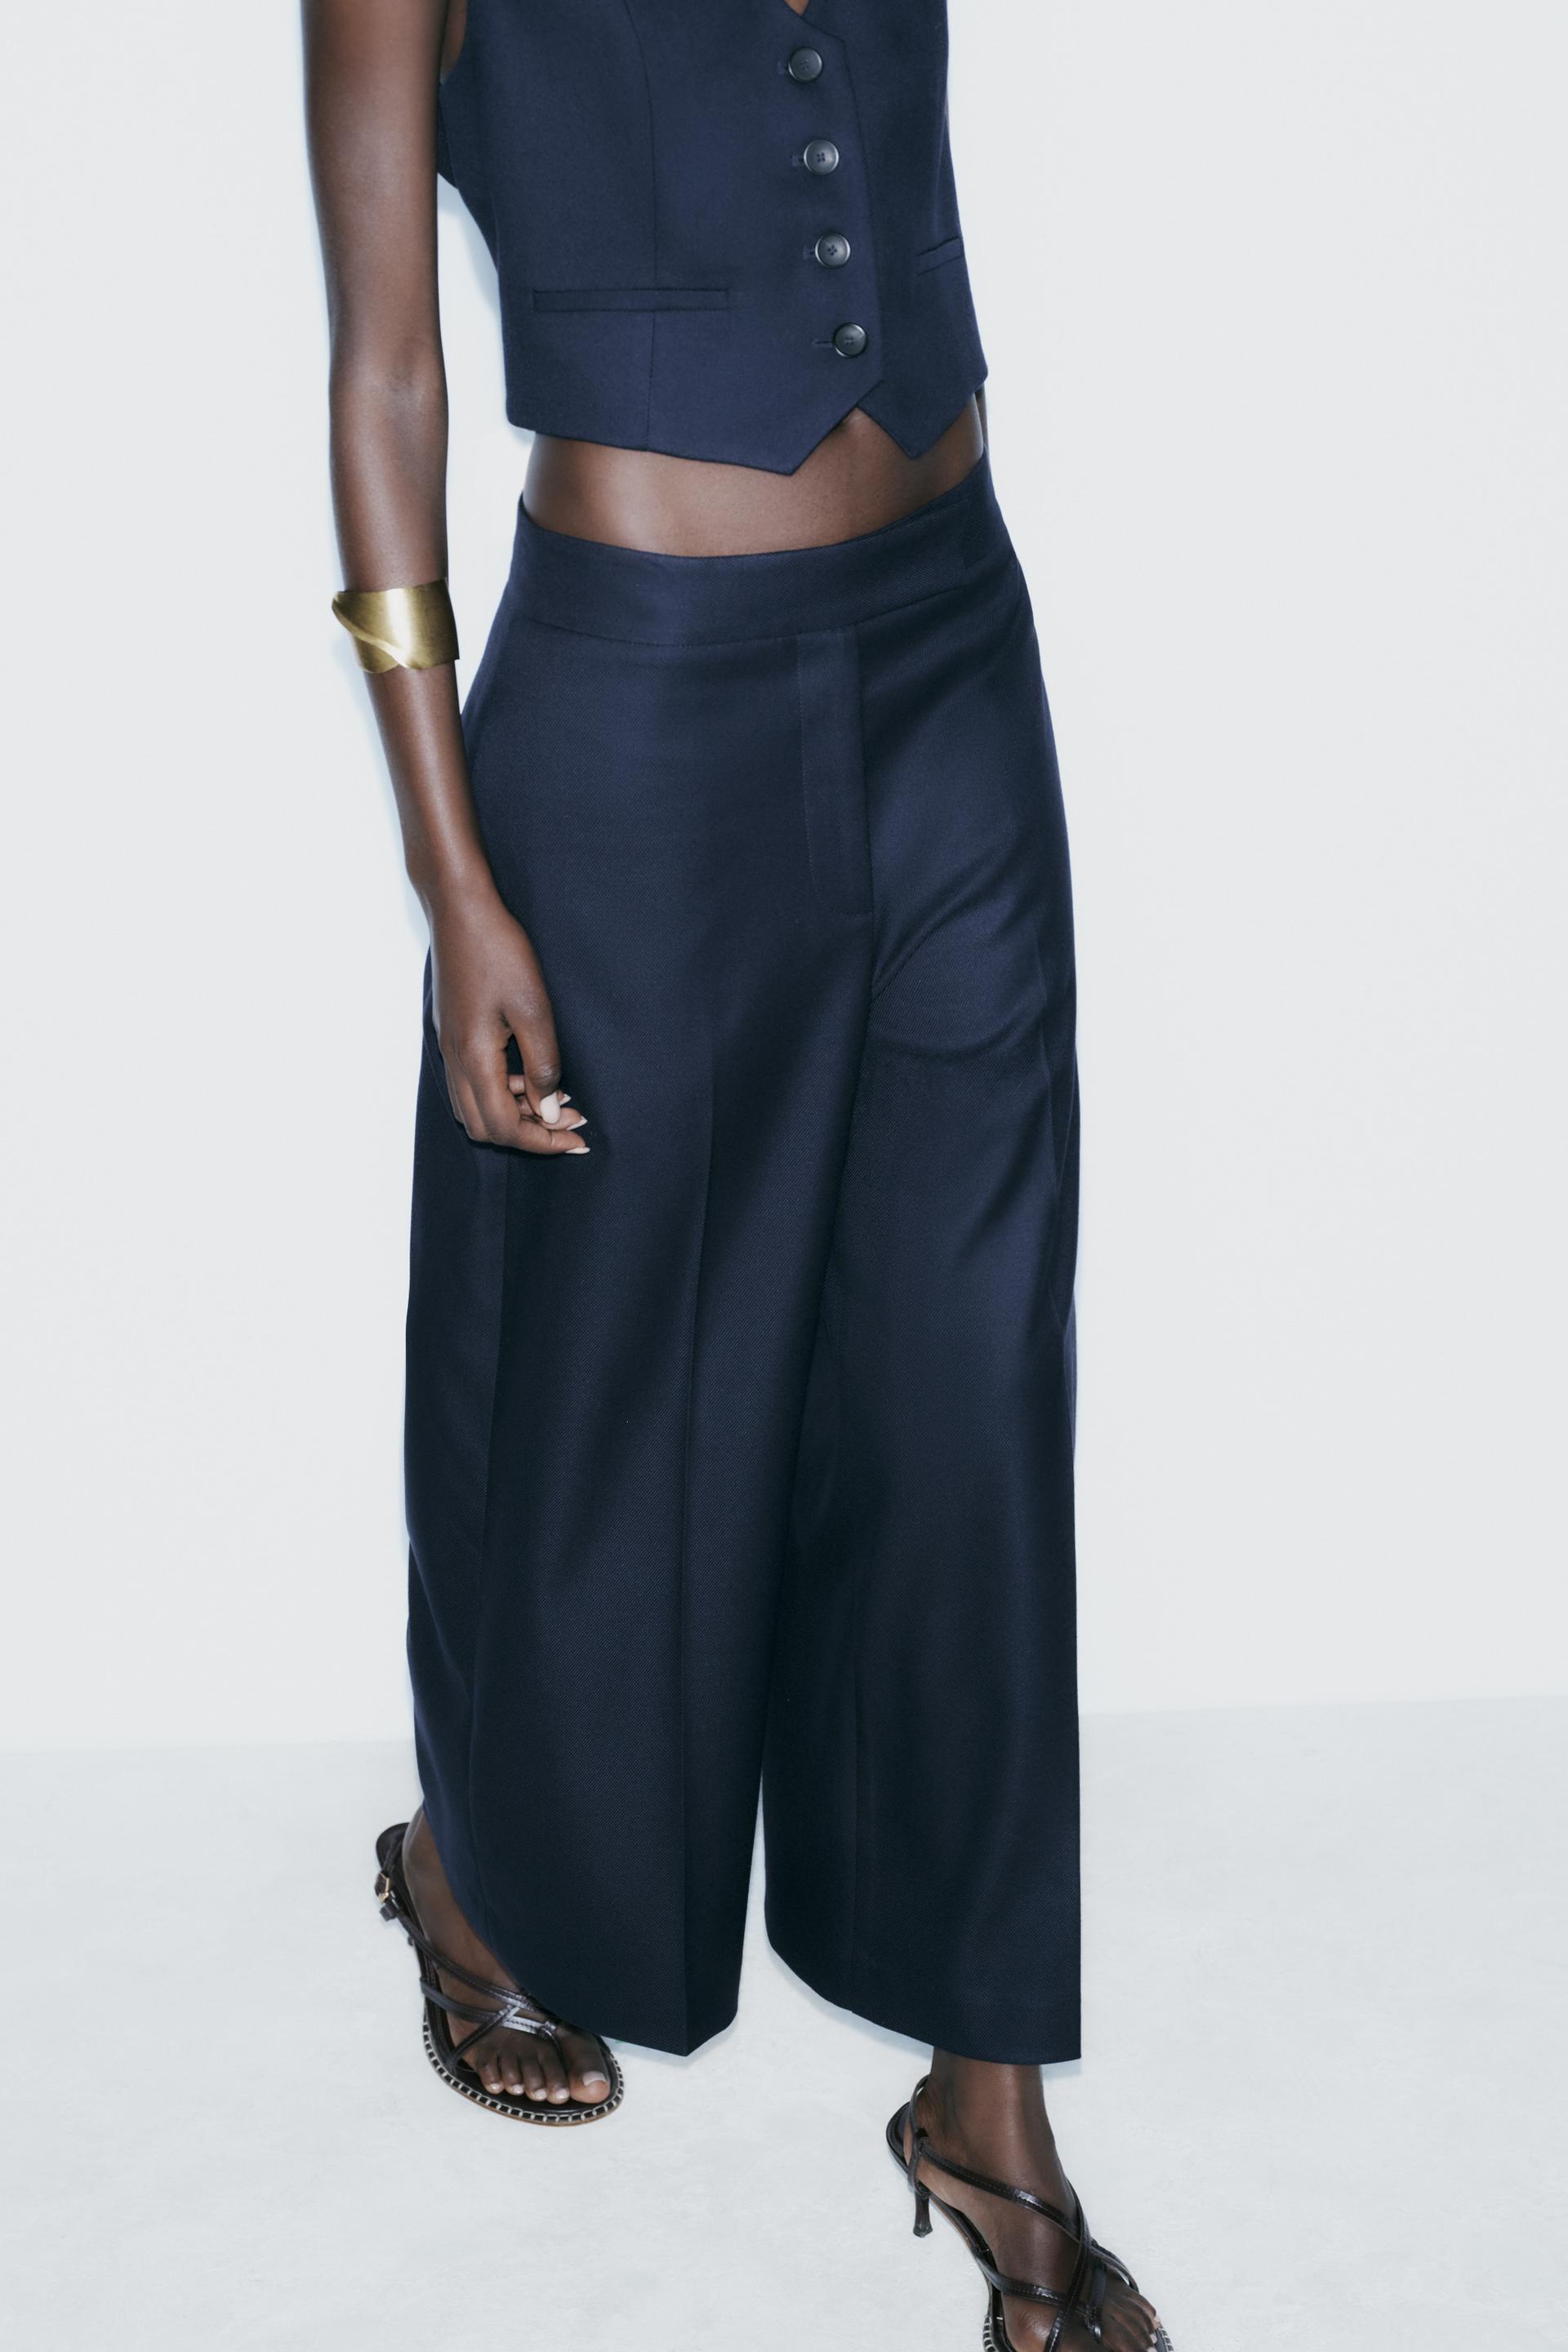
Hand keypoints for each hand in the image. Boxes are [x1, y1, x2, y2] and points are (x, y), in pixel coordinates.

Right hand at [427, 887, 589, 1155]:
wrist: (461, 910)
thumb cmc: (499, 951)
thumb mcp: (534, 1008)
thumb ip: (542, 1064)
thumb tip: (550, 1112)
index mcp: (475, 1058)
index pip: (504, 1127)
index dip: (543, 1141)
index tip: (578, 1138)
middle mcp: (455, 1060)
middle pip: (484, 1128)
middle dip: (527, 1134)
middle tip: (570, 1122)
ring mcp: (449, 1048)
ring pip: (474, 1109)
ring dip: (513, 1115)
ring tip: (554, 1097)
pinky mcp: (452, 1034)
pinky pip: (470, 1084)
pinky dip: (500, 1093)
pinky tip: (528, 1073)